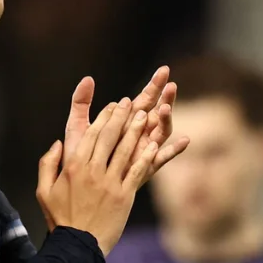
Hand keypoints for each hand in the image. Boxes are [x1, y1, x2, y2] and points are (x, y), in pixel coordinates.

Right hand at [36, 99, 157, 254]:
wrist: (77, 245)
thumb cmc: (60, 218)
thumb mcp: (43, 190)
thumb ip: (47, 164)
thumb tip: (57, 143)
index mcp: (73, 167)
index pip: (91, 135)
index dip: (103, 117)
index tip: (112, 105)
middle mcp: (92, 171)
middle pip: (109, 137)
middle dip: (121, 117)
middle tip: (130, 103)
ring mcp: (110, 183)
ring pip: (125, 151)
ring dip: (135, 131)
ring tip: (144, 116)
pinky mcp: (124, 196)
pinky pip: (136, 171)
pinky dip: (145, 157)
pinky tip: (153, 145)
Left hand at [64, 68, 189, 182]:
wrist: (78, 192)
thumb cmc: (78, 159)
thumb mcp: (77, 128)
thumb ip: (81, 104)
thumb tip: (88, 78)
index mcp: (125, 122)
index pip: (144, 100)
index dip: (154, 85)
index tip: (164, 70)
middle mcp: (137, 135)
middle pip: (156, 112)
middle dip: (166, 97)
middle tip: (172, 83)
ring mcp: (142, 151)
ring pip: (160, 132)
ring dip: (165, 119)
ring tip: (165, 108)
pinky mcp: (143, 169)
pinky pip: (161, 160)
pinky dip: (173, 151)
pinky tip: (185, 141)